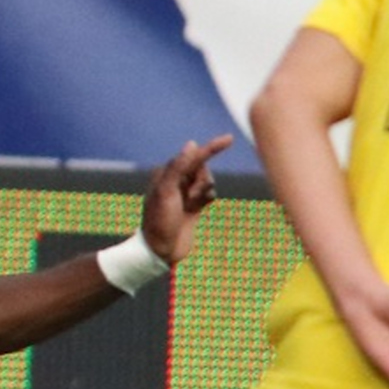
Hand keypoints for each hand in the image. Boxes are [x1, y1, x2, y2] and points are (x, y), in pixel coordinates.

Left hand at [140, 134, 233, 262]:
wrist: (162, 250)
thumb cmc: (159, 220)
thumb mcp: (166, 191)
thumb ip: (178, 167)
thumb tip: (192, 145)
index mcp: (166, 174)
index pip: (192, 156)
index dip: (211, 147)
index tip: (229, 139)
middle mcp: (176, 181)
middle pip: (202, 168)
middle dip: (201, 179)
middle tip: (189, 197)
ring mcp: (186, 194)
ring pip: (207, 180)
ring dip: (204, 190)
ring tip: (191, 205)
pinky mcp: (195, 206)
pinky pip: (210, 193)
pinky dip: (209, 198)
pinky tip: (199, 208)